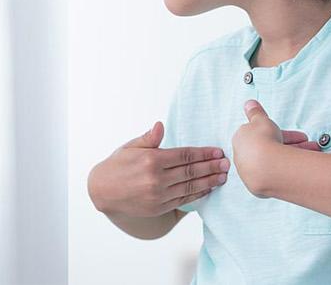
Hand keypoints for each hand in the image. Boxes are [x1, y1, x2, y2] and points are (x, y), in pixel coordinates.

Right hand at [88, 121, 231, 217]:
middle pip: (191, 171)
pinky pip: (183, 199)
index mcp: (151, 159)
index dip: (203, 153)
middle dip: (212, 167)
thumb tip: (160, 124)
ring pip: (190, 186)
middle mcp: (156, 178)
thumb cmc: (117, 165)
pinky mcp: (159, 207)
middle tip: (227, 163)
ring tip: (223, 176)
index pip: (184, 155)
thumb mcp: (131, 147)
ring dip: (209, 181)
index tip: (217, 151)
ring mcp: (158, 195)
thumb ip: (149, 138)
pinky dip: (198, 194)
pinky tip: (208, 189)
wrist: (103, 191)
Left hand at [231, 98, 320, 196]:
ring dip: (298, 156)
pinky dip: (291, 168)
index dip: (285, 134)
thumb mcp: (261, 119)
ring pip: (278, 162)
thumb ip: (255, 112)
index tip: (301, 136)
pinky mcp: (260, 186)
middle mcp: (245, 158)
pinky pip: (278, 174)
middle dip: (296, 146)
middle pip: (273, 150)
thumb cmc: (263, 141)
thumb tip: (249, 103)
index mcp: (241, 141)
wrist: (267, 168)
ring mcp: (252, 173)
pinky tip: (304, 168)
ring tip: (315, 155)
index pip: (265, 135)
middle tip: (312, 146)